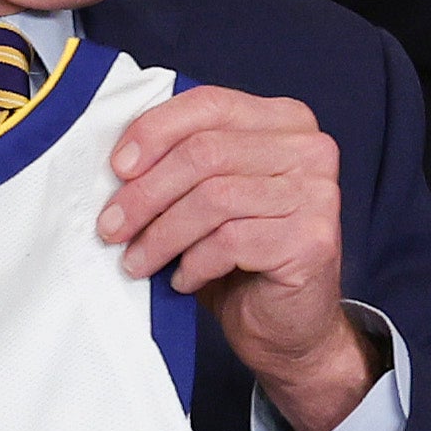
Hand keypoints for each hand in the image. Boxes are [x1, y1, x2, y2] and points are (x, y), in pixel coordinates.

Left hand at [100, 86, 374, 430]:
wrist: (291, 326)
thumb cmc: (243, 256)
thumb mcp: (210, 194)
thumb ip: (185, 161)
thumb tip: (119, 161)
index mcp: (286, 121)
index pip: (211, 104)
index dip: (155, 132)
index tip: (117, 169)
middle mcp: (310, 150)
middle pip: (206, 153)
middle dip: (146, 194)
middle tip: (112, 228)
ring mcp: (318, 194)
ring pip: (213, 199)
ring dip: (161, 235)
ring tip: (137, 261)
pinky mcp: (312, 240)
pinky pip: (230, 242)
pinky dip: (194, 264)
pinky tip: (183, 279)